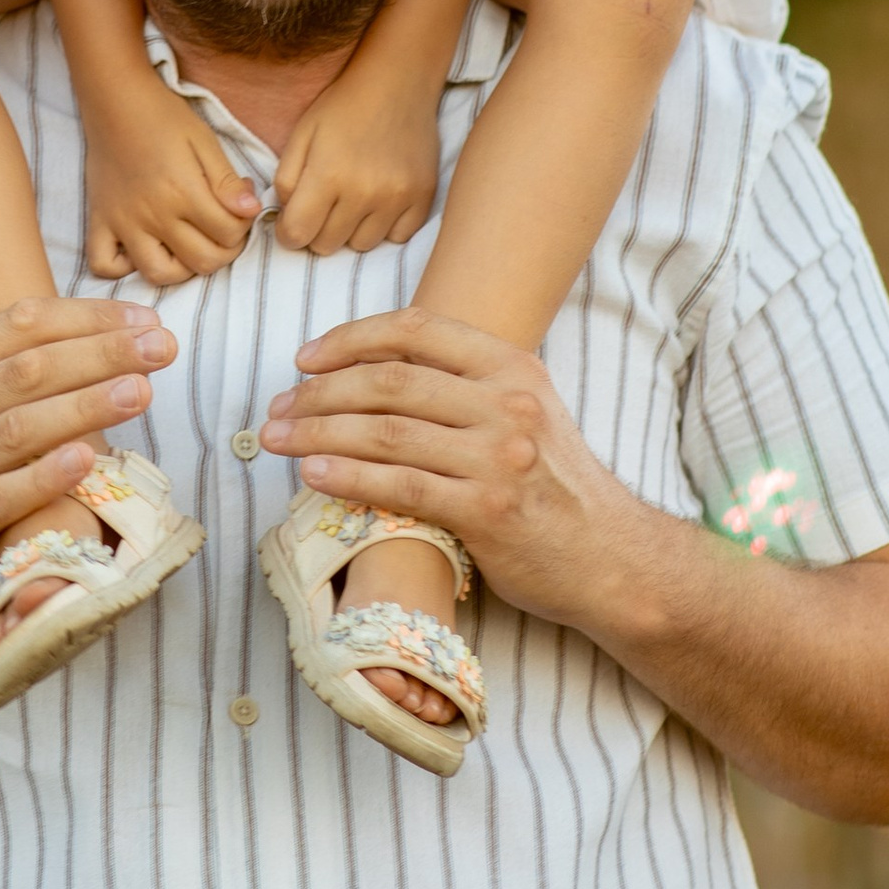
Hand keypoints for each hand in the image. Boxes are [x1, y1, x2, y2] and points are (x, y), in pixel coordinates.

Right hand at [0, 296, 174, 625]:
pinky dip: (45, 475)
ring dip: (85, 404)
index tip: (145, 320)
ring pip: (17, 427)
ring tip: (142, 391)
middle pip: (26, 369)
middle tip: (161, 346)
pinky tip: (89, 460)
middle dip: (100, 351)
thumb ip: (11, 383)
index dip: (86, 316)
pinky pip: (1, 496)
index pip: (18, 325)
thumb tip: (104, 342)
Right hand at [80, 78, 261, 286]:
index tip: (240, 206)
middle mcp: (153, 215)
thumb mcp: (204, 141)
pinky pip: (104, 265)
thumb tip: (253, 210)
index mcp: (183, 192)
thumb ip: (227, 181)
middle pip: (202, 261)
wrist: (115, 99)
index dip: (244, 224)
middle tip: (223, 229)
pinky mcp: (99, 221)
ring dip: (181, 269)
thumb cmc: (163, 116)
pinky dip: (123, 267)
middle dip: (224, 250)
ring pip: (158, 275)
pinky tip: (141, 247)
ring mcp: (123, 222)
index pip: (228, 234)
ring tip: (188, 245)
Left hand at [259, 308, 628, 624]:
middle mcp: (508, 404)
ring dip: (318, 433)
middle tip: (278, 408)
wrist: (610, 558)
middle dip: (320, 392)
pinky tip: (313, 474)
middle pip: (389, 381)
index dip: (350, 338)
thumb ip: (466, 386)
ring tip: (277, 439)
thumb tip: (373, 372)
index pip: (416, 329)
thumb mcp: (527, 413)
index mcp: (513, 367)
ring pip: (386, 432)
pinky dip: (348, 475)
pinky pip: (399, 485)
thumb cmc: (554, 487)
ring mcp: (499, 458)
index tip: (305, 359)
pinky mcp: (488, 511)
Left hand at [270, 62, 443, 258]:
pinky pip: (397, 237)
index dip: (287, 233)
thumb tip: (286, 219)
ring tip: (351, 200)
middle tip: (322, 205)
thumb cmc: (342, 106)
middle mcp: (364, 192)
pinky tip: (377, 203)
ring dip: (350, 230)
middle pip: (327, 245)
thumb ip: (286, 181)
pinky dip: (384, 228)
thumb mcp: (301, 135)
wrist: (396, 82)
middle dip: (317, 230)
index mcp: (328, 175)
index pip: (297, 235)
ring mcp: (397, 198)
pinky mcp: (423, 197)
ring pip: (362, 245)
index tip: (291, 222)